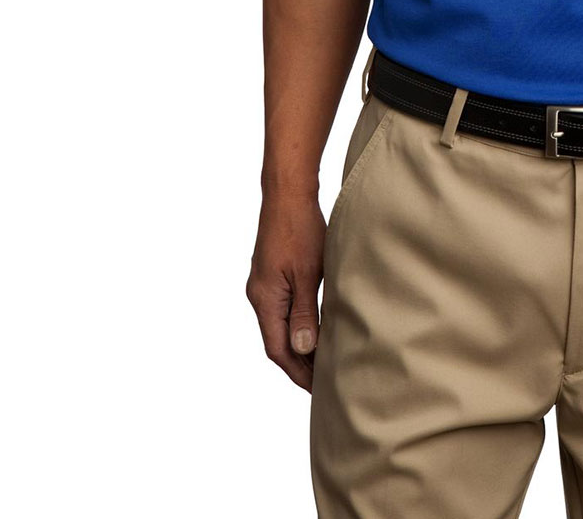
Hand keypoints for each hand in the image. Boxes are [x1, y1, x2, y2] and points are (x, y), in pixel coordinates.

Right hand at [246, 189, 326, 390]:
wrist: (287, 192)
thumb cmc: (300, 229)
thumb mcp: (307, 273)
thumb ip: (305, 312)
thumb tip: (303, 350)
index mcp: (265, 300)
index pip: (278, 349)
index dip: (298, 372)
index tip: (318, 389)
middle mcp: (259, 295)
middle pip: (276, 341)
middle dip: (298, 364)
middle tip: (323, 383)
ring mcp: (264, 284)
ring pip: (279, 325)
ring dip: (298, 345)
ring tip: (321, 361)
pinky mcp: (272, 273)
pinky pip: (282, 309)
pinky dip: (297, 324)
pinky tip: (313, 327)